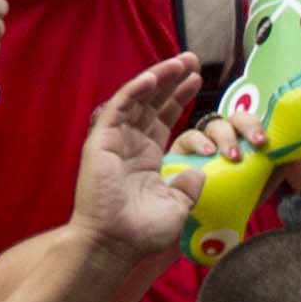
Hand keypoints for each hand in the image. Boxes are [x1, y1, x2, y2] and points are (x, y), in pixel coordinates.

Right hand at [68, 53, 213, 258]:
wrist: (115, 242)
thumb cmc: (142, 230)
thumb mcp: (178, 206)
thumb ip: (189, 185)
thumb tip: (199, 169)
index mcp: (147, 157)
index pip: (164, 118)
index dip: (180, 98)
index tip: (198, 80)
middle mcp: (130, 143)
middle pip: (152, 102)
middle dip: (172, 80)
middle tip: (191, 59)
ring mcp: (115, 139)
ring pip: (137, 100)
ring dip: (158, 79)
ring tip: (179, 62)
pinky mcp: (101, 140)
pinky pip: (119, 109)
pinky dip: (134, 91)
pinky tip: (152, 78)